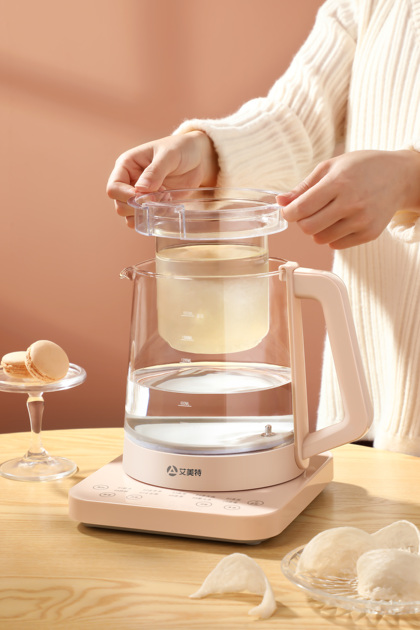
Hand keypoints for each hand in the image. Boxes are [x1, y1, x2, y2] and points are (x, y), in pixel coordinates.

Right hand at [106, 131, 218, 227]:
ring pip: (130, 215)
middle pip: (120, 205)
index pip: (114, 188)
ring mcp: (140, 195)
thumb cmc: (181, 149)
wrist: (198, 158)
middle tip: (161, 194)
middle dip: (139, 206)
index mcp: (127, 165)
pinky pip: (145, 219)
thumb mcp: (169, 155)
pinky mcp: (152, 204)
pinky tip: (168, 205)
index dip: (126, 196)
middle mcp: (129, 181)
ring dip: (147, 213)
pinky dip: (154, 218)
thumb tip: (140, 189)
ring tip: (166, 198)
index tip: (146, 196)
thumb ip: (155, 171)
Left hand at [277, 150, 419, 248]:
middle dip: (302, 222)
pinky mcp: (369, 234)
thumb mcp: (331, 167)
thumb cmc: (362, 168)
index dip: (288, 213)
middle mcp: (351, 203)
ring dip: (317, 230)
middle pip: (308, 228)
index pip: (301, 208)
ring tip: (328, 214)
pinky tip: (341, 221)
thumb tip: (280, 201)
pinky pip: (336, 245)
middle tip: (308, 213)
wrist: (399, 177)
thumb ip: (304, 187)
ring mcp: (362, 221)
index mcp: (338, 183)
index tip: (288, 211)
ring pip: (320, 239)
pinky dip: (332, 236)